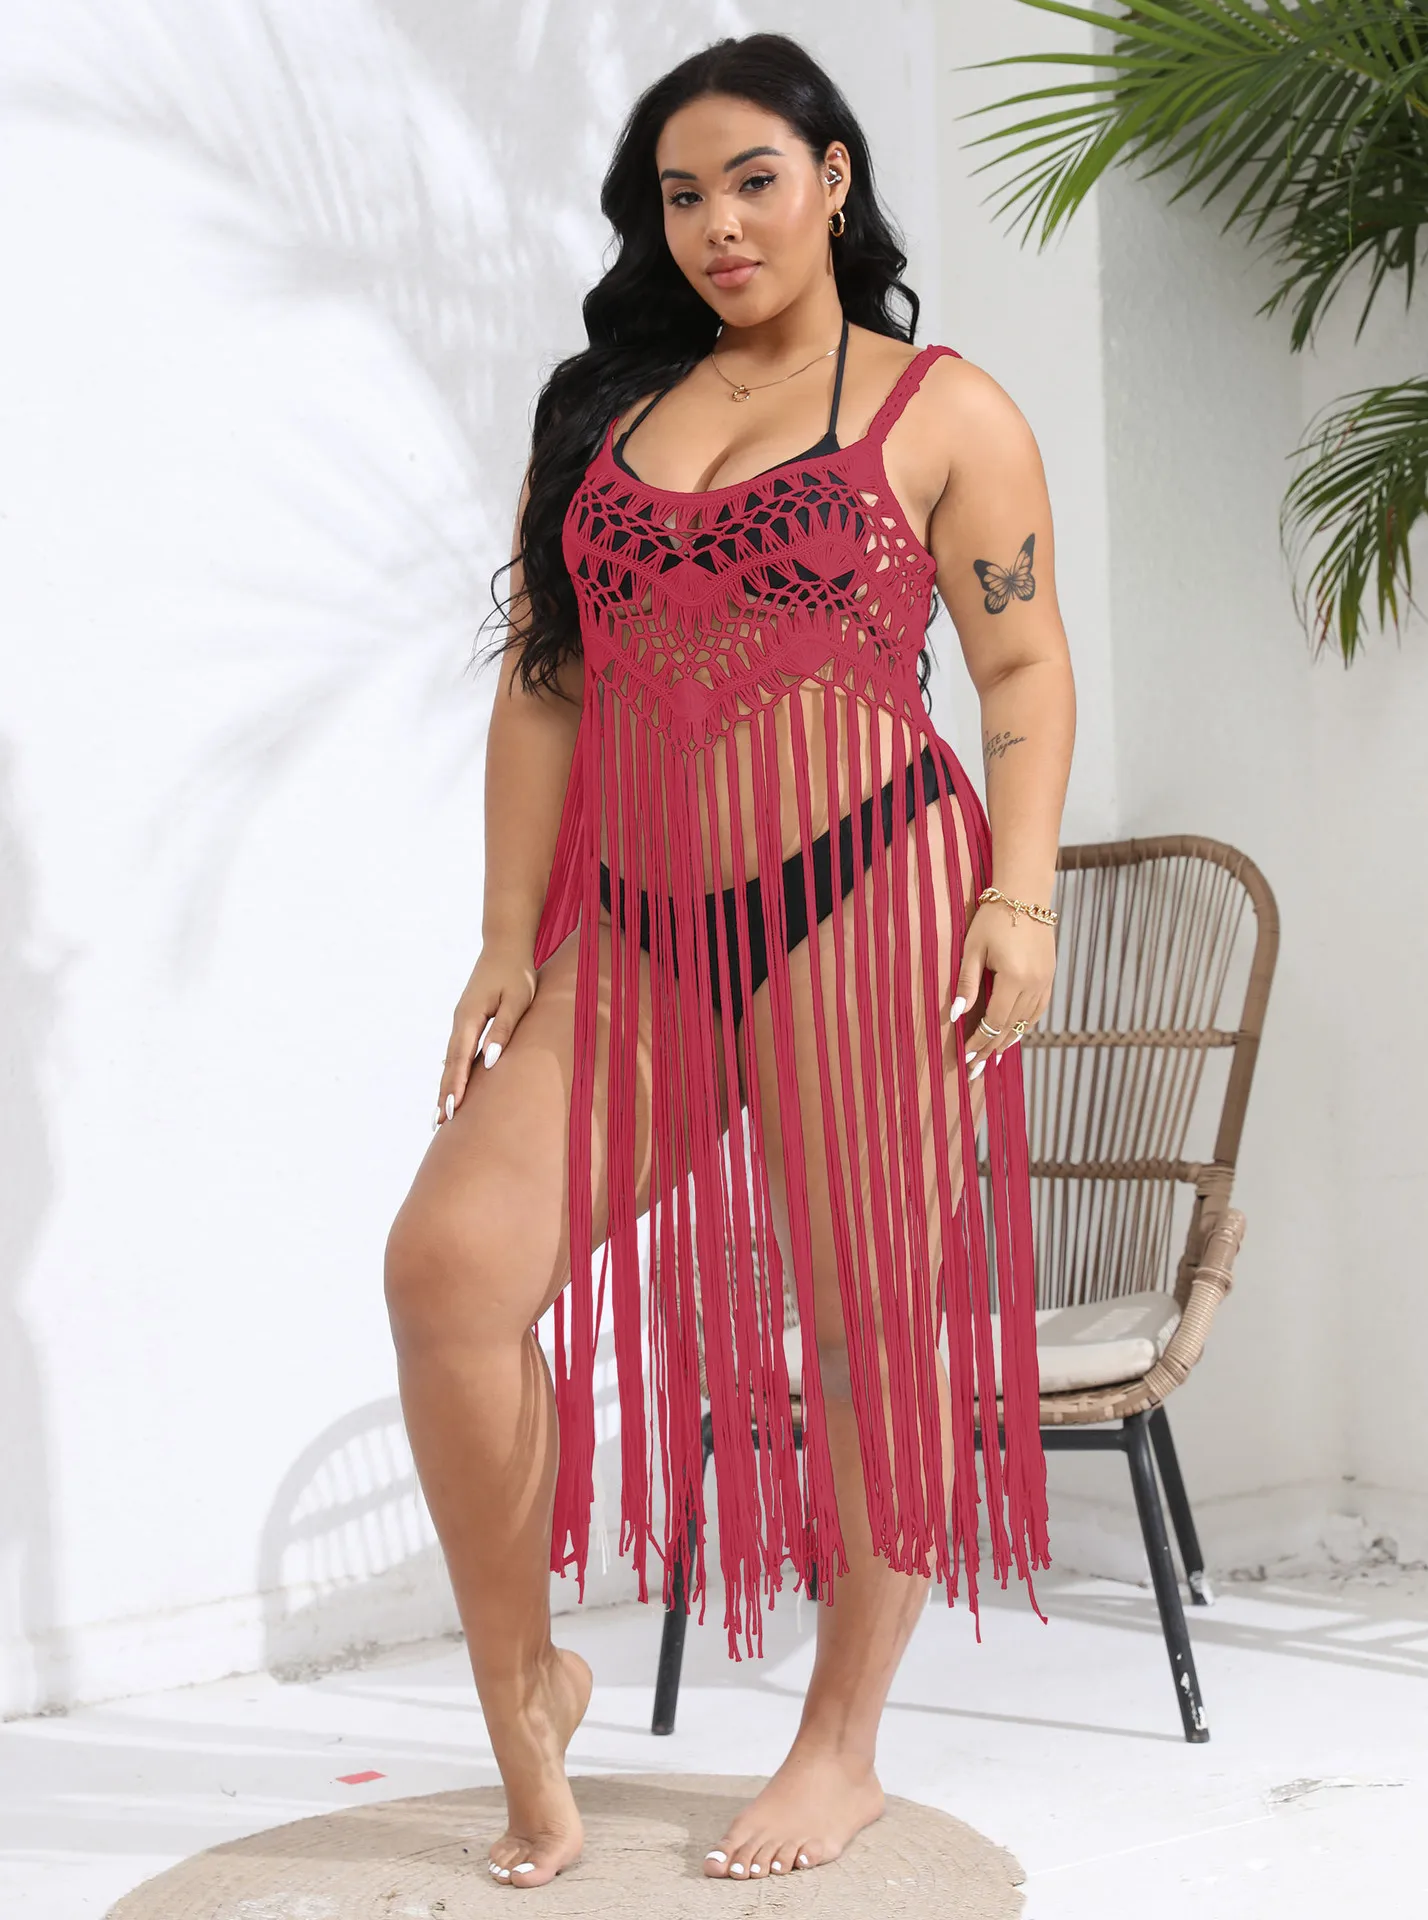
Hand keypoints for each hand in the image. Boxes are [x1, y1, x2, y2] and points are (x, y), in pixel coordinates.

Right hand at [433, 940, 537, 1128]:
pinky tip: (450, 1085)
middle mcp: (459, 1021)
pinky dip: (452, 1071)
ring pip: (450, 1059)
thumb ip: (502, 1029)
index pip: (460, 1059)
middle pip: (449, 1064)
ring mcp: (461, 1021)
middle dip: (444, 1093)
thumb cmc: (516, 973)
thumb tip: (489, 1061)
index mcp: (469, 1018)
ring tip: (440, 1113)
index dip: (455, 1086)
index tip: (451, 1110)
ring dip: (445, 1085)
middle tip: (437, 1123)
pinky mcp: (467, 1020)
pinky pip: (456, 1052)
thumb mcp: (516, 1000)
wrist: (505, 947)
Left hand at [949, 899, 1054, 1079]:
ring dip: (1009, 1041)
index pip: (994, 1021)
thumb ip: (966, 983)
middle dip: (991, 1048)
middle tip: (976, 1069)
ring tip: (993, 1058)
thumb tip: (956, 1016)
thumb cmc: (992, 918)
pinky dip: (1025, 1025)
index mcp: (1013, 977)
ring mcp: (1046, 981)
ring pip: (1027, 1022)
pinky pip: (1038, 1010)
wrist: (1025, 895)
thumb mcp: (972, 949)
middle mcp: (1034, 984)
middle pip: (1011, 1027)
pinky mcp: (1050, 976)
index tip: (965, 1056)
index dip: (979, 1040)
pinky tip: (1013, 1034)